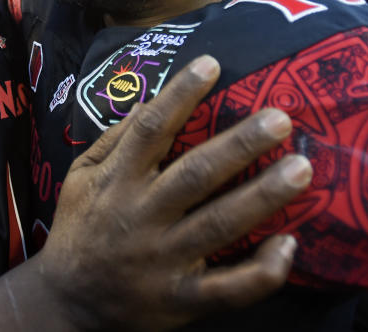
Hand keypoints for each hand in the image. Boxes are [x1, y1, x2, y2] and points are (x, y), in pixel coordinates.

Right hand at [38, 55, 311, 330]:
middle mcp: (142, 216)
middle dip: (239, 146)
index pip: (150, 130)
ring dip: (262, 196)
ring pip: (219, 225)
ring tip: (301, 169)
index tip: (212, 64)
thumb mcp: (81, 178)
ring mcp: (163, 260)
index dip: (180, 95)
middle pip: (195, 175)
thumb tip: (148, 103)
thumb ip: (113, 142)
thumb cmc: (80, 229)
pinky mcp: (180, 298)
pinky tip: (290, 245)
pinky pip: (227, 288)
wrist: (66, 303)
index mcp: (118, 182)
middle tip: (280, 118)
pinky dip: (261, 271)